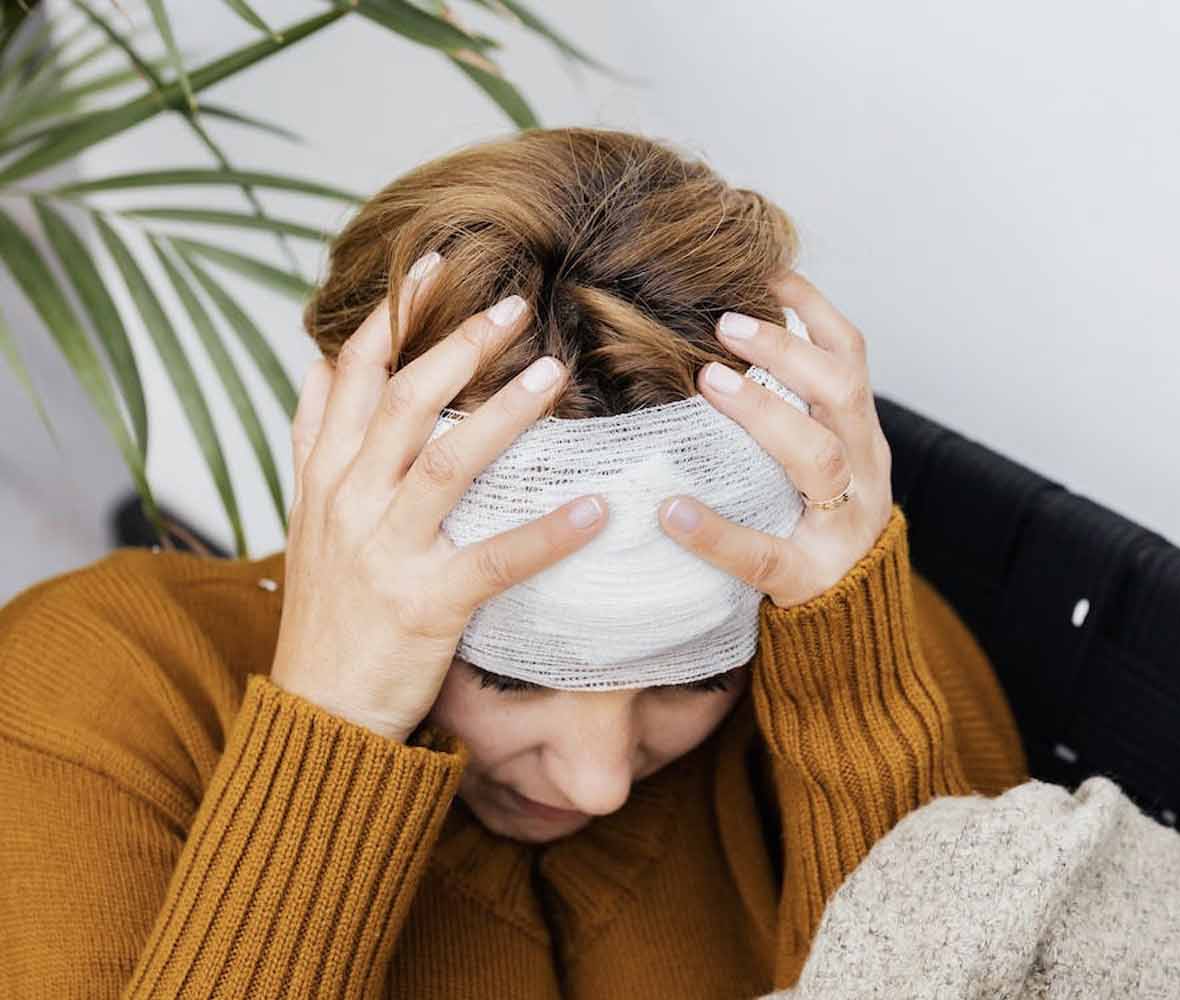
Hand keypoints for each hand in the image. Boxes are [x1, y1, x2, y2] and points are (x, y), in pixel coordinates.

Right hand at [270, 252, 609, 743]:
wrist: (318, 710)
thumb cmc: (330, 611)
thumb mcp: (306, 516)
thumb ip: (317, 440)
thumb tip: (322, 362)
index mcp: (323, 477)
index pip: (351, 376)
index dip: (392, 318)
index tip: (433, 265)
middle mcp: (347, 502)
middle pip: (403, 403)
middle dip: (457, 346)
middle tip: (514, 303)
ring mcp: (383, 552)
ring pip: (445, 462)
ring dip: (503, 413)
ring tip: (555, 371)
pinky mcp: (425, 604)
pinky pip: (495, 559)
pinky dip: (547, 533)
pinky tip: (597, 509)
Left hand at [657, 271, 894, 607]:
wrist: (852, 625)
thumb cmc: (813, 528)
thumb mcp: (817, 465)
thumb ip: (789, 416)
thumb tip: (714, 346)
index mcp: (860, 437)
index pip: (851, 358)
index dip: (814, 310)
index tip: (767, 271)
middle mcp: (864, 472)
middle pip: (842, 394)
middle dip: (788, 351)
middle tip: (725, 324)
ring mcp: (842, 525)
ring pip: (820, 458)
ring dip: (765, 412)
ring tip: (709, 381)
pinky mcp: (808, 578)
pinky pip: (764, 553)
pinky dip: (716, 531)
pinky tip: (673, 512)